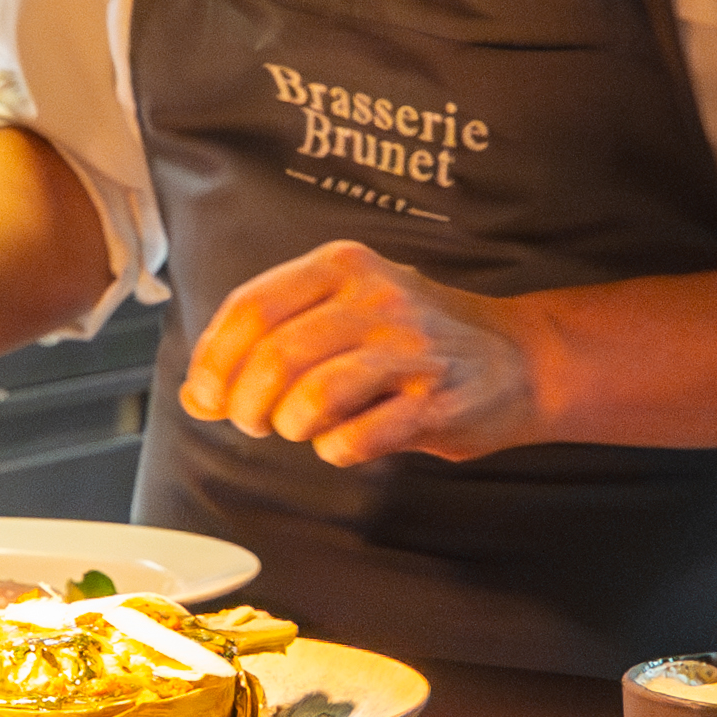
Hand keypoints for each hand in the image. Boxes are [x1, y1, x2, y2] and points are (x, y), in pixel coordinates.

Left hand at [180, 241, 547, 466]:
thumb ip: (269, 343)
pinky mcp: (435, 402)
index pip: (251, 307)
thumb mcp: (343, 313)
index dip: (214, 359)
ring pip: (311, 398)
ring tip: (298, 428)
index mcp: (343, 266)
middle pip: (274, 357)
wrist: (519, 358)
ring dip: (288, 426)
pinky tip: (345, 440)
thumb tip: (197, 395)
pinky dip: (334, 450)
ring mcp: (410, 349)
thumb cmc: (414, 339)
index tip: (206, 394)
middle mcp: (376, 298)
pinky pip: (354, 439)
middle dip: (245, 404)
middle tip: (250, 422)